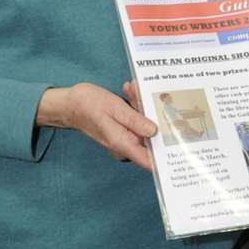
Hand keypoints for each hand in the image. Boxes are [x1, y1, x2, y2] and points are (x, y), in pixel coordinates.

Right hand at [36, 82, 157, 170]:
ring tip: (133, 87)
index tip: (181, 145)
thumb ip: (134, 121)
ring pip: (143, 125)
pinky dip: (134, 106)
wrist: (68, 103)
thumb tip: (155, 132)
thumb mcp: (114, 109)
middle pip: (149, 137)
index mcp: (122, 144)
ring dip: (141, 106)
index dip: (165, 157)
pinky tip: (130, 90)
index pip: (149, 160)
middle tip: (144, 93)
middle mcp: (124, 144)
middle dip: (152, 115)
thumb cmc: (87, 105)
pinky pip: (134, 120)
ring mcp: (123, 137)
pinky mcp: (122, 129)